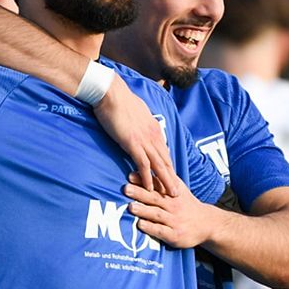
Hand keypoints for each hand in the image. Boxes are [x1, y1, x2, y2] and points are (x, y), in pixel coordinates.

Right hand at [94, 75, 178, 195]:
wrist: (112, 93)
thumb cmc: (120, 99)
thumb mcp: (137, 110)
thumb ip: (141, 120)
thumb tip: (140, 123)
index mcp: (154, 128)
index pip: (164, 151)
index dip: (169, 166)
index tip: (172, 177)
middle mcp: (153, 136)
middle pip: (166, 161)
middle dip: (172, 177)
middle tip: (177, 192)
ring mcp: (144, 140)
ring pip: (159, 165)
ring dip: (165, 181)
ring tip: (170, 195)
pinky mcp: (133, 144)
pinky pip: (144, 164)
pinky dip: (148, 178)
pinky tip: (150, 188)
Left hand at [124, 174, 216, 247]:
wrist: (207, 224)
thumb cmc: (187, 205)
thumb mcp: (179, 189)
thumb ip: (163, 180)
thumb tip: (146, 166)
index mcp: (174, 193)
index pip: (157, 185)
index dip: (144, 180)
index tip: (130, 176)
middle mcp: (174, 206)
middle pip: (155, 198)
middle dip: (140, 193)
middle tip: (126, 189)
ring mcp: (174, 221)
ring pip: (157, 214)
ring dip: (144, 210)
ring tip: (131, 207)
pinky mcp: (175, 235)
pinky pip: (161, 231)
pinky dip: (150, 228)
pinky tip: (140, 224)